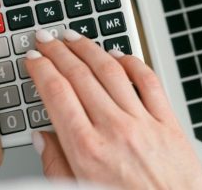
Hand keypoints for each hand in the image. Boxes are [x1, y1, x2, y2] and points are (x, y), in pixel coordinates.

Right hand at [25, 29, 201, 188]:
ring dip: (89, 48)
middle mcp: (114, 130)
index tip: (33, 58)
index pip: (57, 93)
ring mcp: (143, 122)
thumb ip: (56, 163)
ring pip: (111, 71)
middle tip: (47, 39)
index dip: (41, 69)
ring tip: (75, 37)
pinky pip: (149, 81)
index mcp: (87, 149)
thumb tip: (42, 137)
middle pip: (80, 75)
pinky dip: (132, 62)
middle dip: (59, 51)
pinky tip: (119, 55)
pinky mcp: (168, 121)